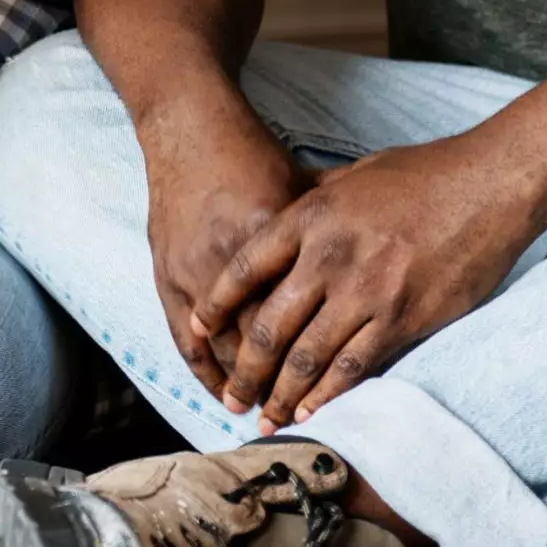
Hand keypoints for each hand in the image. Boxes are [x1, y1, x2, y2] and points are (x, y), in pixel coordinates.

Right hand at [133, 86, 309, 397]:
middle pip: (262, 342)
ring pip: (222, 346)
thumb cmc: (255, 156)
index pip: (304, 314)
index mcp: (282, 234)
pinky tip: (216, 388)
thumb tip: (379, 267)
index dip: (318, 362)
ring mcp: (194, 266)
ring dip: (240, 384)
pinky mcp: (167, 268)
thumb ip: (336, 236)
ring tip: (259, 415)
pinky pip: (183, 332)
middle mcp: (236, 256)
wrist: (189, 126)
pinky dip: (201, 364)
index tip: (333, 395)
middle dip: (278, 387)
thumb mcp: (308, 190)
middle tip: (296, 420)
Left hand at [195, 134, 538, 431]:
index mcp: (310, 218)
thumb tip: (283, 213)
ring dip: (282, 394)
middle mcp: (330, 259)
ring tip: (265, 418)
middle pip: (270, 325)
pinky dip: (330, 394)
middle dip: (245, 368)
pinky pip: (358, 367)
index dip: (217, 304)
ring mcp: (368, 293)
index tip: (199, 329)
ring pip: (310, 356)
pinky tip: (313, 412)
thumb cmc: (421, 174)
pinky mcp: (406, 319)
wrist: (489, 185)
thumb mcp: (351, 176)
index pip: (245, 269)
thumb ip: (313, 200)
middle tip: (230, 396)